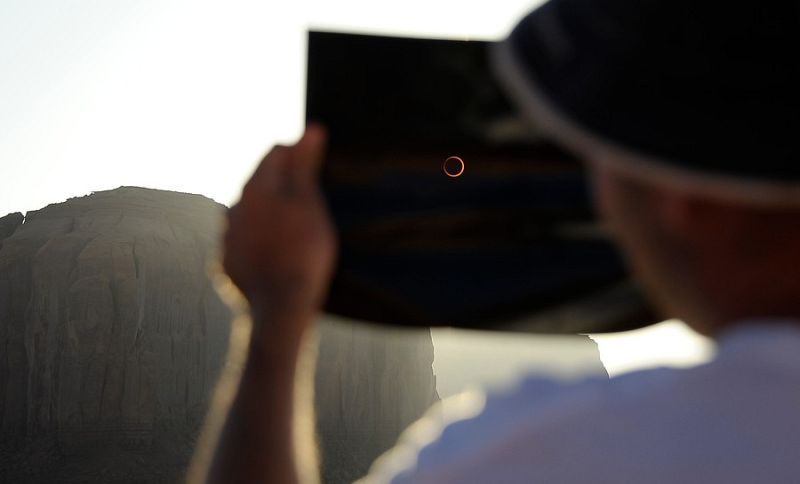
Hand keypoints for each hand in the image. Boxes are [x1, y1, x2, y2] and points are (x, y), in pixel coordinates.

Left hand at [223, 125, 336, 318]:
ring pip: (250, 214)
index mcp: (255, 188)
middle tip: (310, 202)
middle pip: (260, 183)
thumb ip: (305, 165)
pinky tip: (276, 255)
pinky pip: (244, 242)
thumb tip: (311, 128)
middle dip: (282, 185)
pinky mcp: (227, 263)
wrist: (281, 306)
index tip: (317, 169)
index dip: (299, 154)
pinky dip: (259, 242)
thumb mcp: (310, 203)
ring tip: (294, 232)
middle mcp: (234, 208)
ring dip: (269, 214)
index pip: (276, 153)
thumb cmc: (303, 251)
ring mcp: (228, 238)